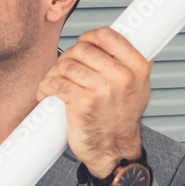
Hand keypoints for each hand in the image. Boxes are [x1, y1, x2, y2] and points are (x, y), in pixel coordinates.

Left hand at [36, 28, 150, 178]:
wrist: (114, 150)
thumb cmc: (121, 120)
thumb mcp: (139, 87)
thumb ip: (130, 64)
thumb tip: (119, 40)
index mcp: (137, 66)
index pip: (107, 35)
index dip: (88, 38)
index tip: (82, 46)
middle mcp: (121, 75)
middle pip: (81, 49)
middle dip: (67, 59)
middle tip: (64, 71)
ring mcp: (102, 88)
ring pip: (65, 65)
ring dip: (53, 74)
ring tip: (54, 84)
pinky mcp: (82, 102)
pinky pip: (55, 83)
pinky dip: (45, 87)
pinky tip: (46, 93)